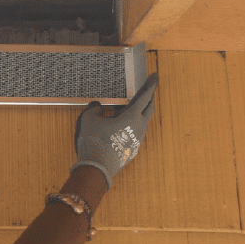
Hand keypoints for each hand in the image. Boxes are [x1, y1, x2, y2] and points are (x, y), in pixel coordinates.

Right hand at [70, 73, 158, 189]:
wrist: (96, 167)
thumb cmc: (94, 141)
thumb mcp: (89, 120)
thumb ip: (94, 109)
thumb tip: (97, 106)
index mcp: (132, 116)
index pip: (145, 96)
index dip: (150, 84)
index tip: (155, 76)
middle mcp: (139, 127)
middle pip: (150, 108)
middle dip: (149, 98)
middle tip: (146, 91)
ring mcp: (138, 139)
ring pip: (144, 122)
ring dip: (140, 113)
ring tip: (129, 110)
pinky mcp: (133, 150)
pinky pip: (137, 133)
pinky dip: (133, 126)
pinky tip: (123, 128)